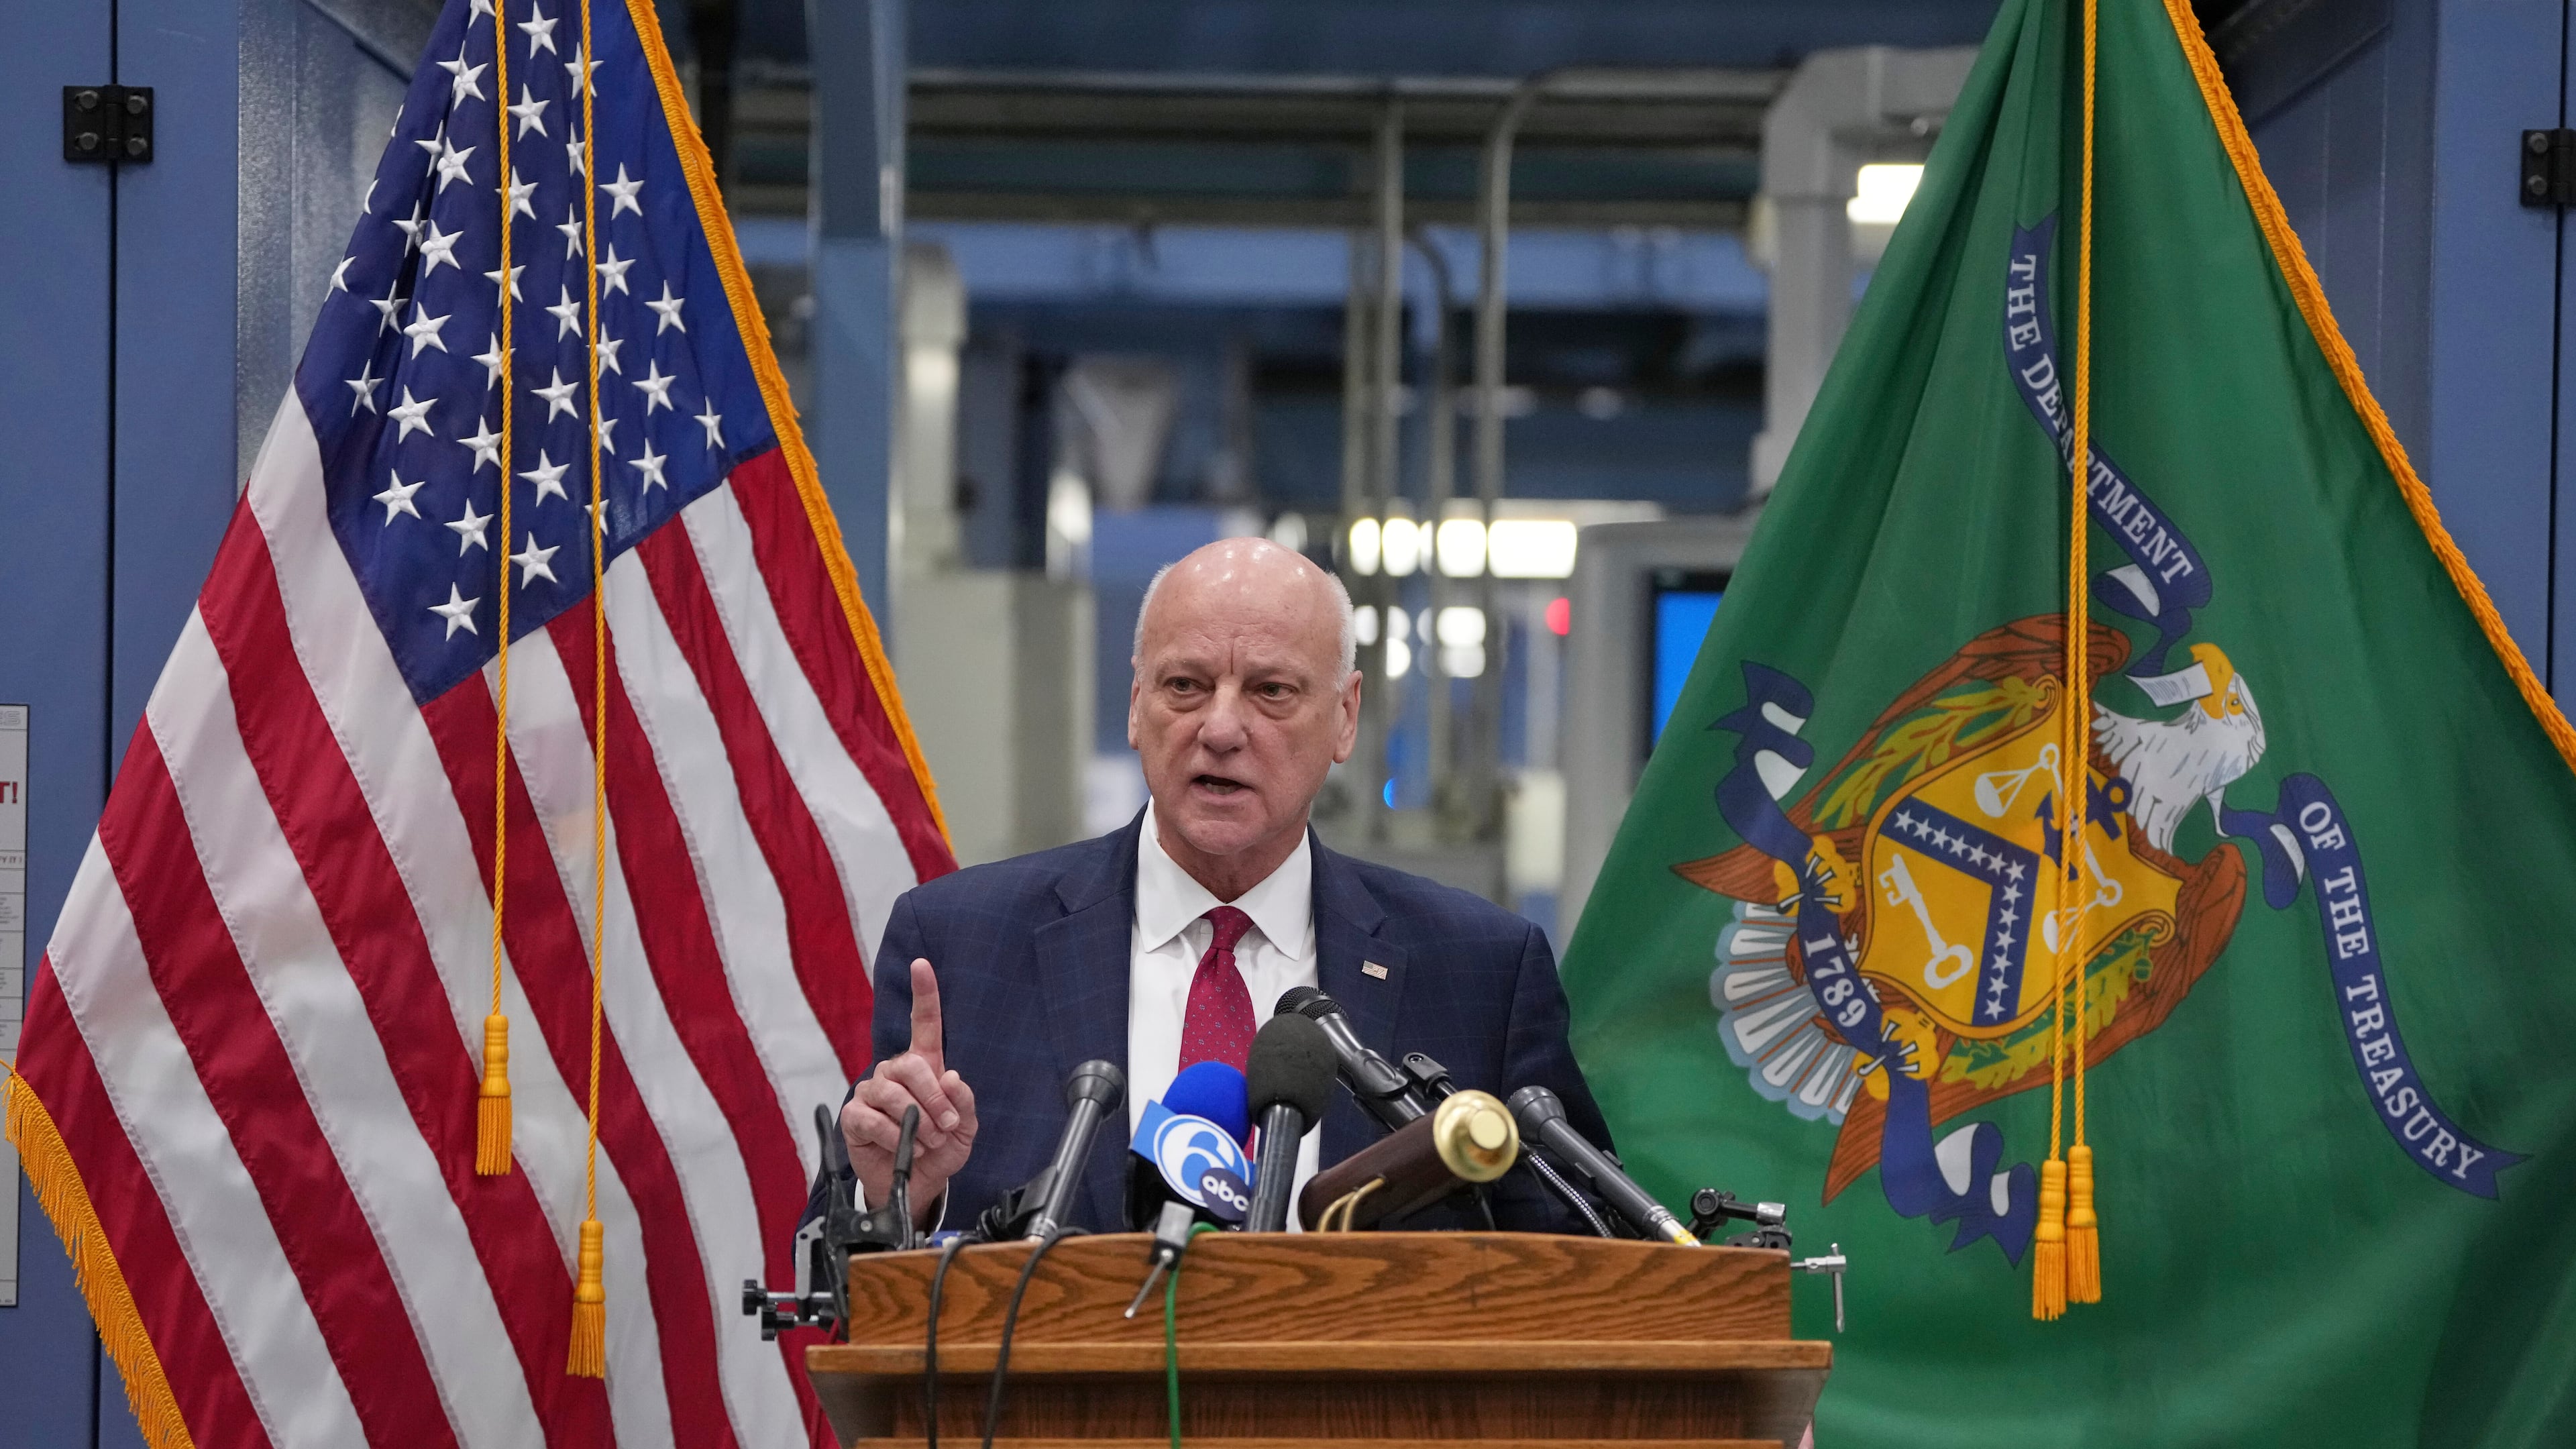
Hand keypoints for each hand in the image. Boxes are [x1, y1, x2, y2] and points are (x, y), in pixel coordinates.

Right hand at [841, 958, 976, 1225]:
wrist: (917, 1184)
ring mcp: (871, 1092)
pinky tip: (903, 1148)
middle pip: (910, 1064)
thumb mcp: (965, 1128)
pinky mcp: (854, 1116)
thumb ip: (963, 1103)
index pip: (925, 1023)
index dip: (924, 993)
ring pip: (892, 1093)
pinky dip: (893, 1136)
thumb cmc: (939, 1149)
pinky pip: (871, 1118)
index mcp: (925, 1066)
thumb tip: (951, 1078)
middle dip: (934, 1099)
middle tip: (945, 1127)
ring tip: (928, 1142)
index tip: (922, 964)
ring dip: (916, 1122)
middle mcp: (895, 1073)